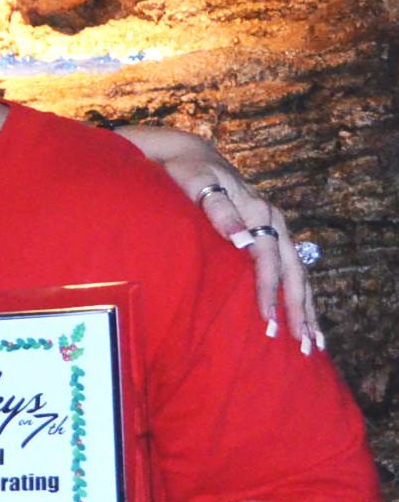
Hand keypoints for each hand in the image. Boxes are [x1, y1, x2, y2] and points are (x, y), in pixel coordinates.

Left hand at [114, 126, 317, 345]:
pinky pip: (291, 269)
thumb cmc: (189, 173)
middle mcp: (273, 221)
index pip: (267, 259)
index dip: (268, 291)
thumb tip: (240, 236)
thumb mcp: (197, 184)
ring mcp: (275, 228)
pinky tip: (304, 317)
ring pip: (299, 273)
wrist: (193, 157)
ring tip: (313, 341)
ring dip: (306, 307)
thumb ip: (217, 209)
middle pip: (294, 271)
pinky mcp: (271, 235)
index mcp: (258, 211)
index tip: (267, 320)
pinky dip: (299, 295)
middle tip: (302, 343)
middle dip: (299, 308)